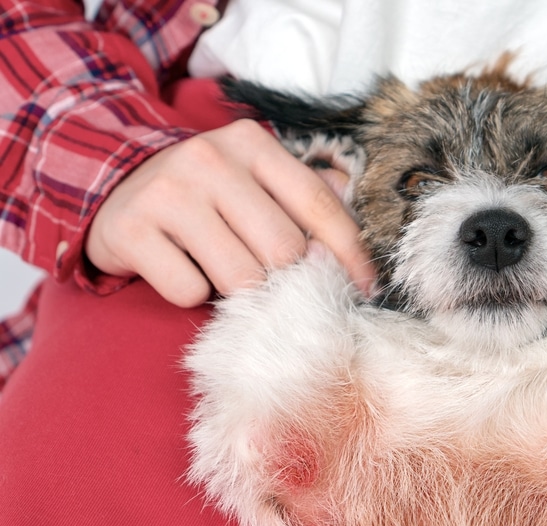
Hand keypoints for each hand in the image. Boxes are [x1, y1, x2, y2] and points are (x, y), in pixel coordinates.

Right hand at [86, 119, 376, 306]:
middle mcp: (209, 159)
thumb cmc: (205, 195)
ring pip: (240, 277)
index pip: (319, 204)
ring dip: (238, 291)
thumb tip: (358, 233)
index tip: (367, 289)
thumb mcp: (255, 181)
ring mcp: (168, 192)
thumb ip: (306, 199)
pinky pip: (189, 291)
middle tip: (266, 278)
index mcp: (252, 144)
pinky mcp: (131, 229)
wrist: (112, 187)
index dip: (350, 253)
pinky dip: (191, 294)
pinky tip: (180, 268)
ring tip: (218, 268)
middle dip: (284, 278)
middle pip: (283, 250)